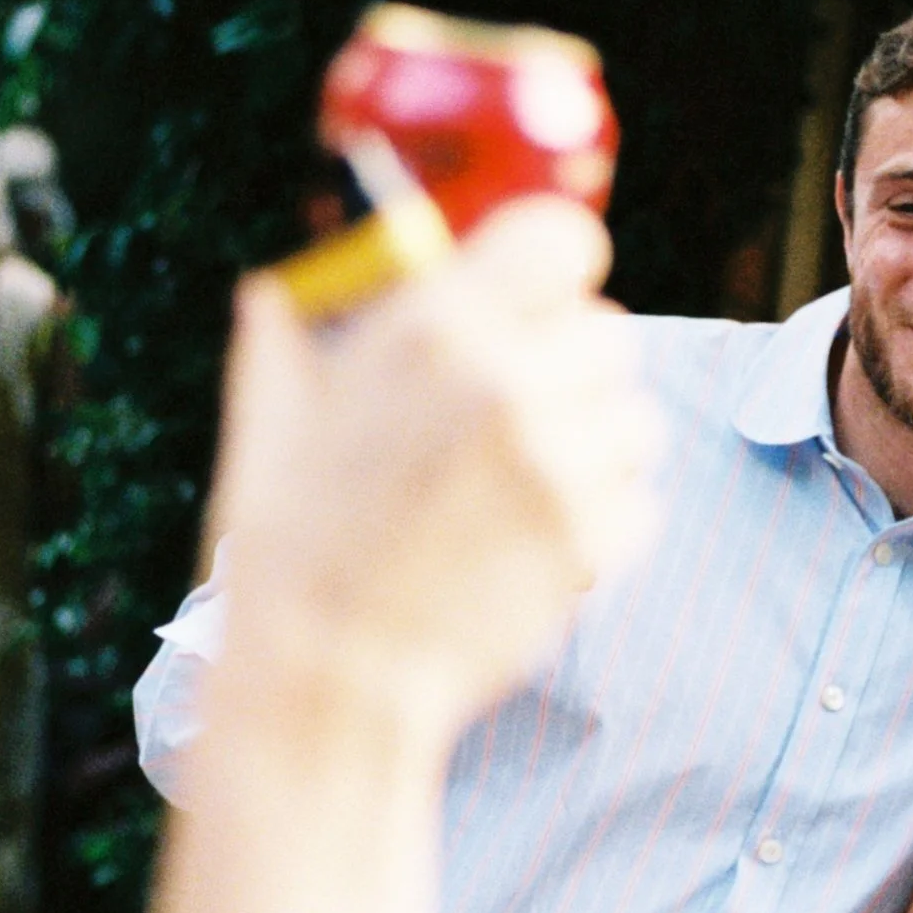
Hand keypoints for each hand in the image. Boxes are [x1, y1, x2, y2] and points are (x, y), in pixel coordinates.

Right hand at [208, 197, 661, 748]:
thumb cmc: (292, 546)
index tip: (540, 303)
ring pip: (637, 420)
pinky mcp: (593, 537)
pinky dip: (603, 523)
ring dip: (596, 448)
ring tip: (523, 488)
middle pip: (612, 335)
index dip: (556, 272)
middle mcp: (510, 381)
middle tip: (521, 417)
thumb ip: (291, 341)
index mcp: (435, 328)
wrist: (328, 674)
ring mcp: (560, 463)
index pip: (563, 238)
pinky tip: (534, 544)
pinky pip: (640, 502)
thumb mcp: (272, 422)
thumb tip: (280, 292)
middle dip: (573, 371)